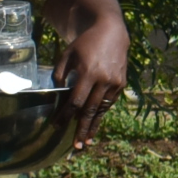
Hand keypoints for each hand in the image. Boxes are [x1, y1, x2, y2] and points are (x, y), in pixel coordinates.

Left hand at [58, 7, 131, 148]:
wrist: (111, 32)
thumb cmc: (85, 43)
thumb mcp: (67, 54)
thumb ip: (60, 73)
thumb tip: (56, 92)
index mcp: (88, 73)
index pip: (75, 101)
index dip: (65, 115)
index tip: (57, 125)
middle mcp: (103, 80)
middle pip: (90, 110)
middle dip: (81, 128)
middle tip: (76, 146)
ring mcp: (114, 83)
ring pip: (102, 110)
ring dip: (93, 126)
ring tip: (86, 141)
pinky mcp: (121, 83)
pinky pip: (109, 103)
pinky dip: (101, 115)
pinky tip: (95, 125)